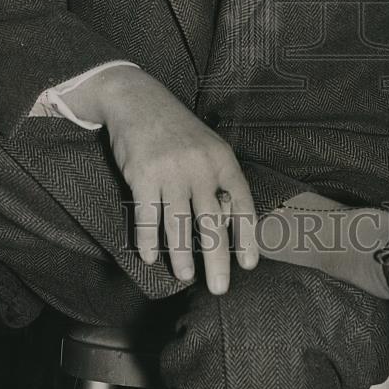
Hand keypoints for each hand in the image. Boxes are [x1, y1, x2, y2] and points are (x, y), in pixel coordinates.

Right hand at [89, 65, 257, 293]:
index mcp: (222, 159)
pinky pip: (147, 217)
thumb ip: (220, 179)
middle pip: (211, 222)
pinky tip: (148, 257)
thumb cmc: (178, 130)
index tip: (248, 264)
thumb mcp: (209, 146)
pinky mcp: (142, 175)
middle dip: (217, 260)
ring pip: (178, 225)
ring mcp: (170, 171)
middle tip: (219, 288)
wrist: (139, 100)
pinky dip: (147, 241)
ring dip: (180, 257)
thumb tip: (231, 223)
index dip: (247, 236)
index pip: (242, 202)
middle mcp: (199, 166)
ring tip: (184, 276)